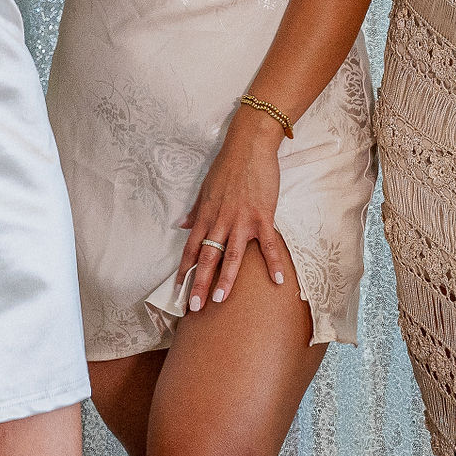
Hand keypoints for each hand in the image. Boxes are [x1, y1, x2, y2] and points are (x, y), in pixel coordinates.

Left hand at [174, 112, 292, 311]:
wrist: (249, 147)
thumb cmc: (227, 166)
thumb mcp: (205, 189)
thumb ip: (195, 211)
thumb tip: (181, 225)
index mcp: (206, 216)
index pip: (191, 248)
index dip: (184, 270)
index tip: (178, 291)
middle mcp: (220, 221)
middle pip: (207, 258)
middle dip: (199, 284)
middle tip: (194, 307)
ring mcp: (241, 220)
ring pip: (232, 255)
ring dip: (226, 279)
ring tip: (219, 300)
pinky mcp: (263, 216)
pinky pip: (268, 244)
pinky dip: (273, 262)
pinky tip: (277, 280)